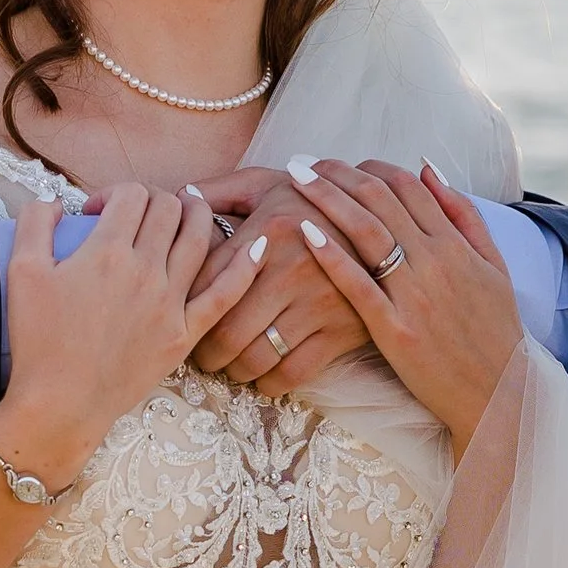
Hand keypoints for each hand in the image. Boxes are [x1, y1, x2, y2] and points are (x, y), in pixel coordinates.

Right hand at [0, 186, 260, 488]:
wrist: (61, 403)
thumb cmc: (38, 342)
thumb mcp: (21, 272)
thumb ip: (35, 223)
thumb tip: (55, 201)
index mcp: (107, 250)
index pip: (131, 195)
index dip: (115, 192)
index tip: (98, 211)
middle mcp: (146, 269)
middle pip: (167, 209)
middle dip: (153, 198)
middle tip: (139, 213)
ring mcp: (171, 301)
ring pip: (199, 237)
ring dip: (197, 213)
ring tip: (189, 208)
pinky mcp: (185, 332)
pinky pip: (225, 293)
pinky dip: (245, 266)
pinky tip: (258, 245)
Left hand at [183, 167, 374, 393]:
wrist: (387, 223)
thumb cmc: (314, 203)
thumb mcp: (270, 184)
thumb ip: (220, 189)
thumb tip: (180, 197)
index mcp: (268, 230)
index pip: (209, 284)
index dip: (189, 309)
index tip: (185, 319)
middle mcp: (291, 268)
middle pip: (227, 331)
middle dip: (207, 353)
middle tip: (203, 356)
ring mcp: (319, 303)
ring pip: (256, 357)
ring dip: (235, 371)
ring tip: (231, 366)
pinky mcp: (342, 329)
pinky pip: (293, 372)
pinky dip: (270, 383)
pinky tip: (264, 377)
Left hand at [289, 159, 523, 455]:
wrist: (498, 391)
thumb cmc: (494, 329)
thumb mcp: (493, 265)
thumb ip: (463, 215)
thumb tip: (428, 169)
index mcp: (456, 244)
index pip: (408, 187)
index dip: (371, 168)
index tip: (342, 163)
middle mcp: (435, 261)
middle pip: (381, 200)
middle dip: (338, 174)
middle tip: (304, 162)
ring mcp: (414, 295)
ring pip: (366, 232)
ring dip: (327, 199)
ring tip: (295, 180)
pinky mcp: (395, 329)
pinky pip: (358, 285)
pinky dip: (331, 255)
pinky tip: (304, 232)